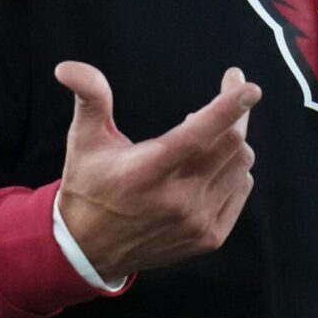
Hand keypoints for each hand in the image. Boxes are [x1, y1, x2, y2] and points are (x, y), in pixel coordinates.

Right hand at [53, 61, 259, 280]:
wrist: (91, 250)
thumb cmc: (90, 186)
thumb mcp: (84, 140)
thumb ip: (89, 98)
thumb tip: (67, 66)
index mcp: (146, 171)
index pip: (197, 135)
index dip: (227, 108)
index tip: (249, 87)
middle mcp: (176, 200)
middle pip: (230, 144)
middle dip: (237, 111)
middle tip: (230, 90)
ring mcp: (196, 221)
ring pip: (241, 165)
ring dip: (233, 140)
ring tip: (206, 134)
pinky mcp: (209, 237)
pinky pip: (241, 189)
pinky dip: (235, 169)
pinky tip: (211, 164)